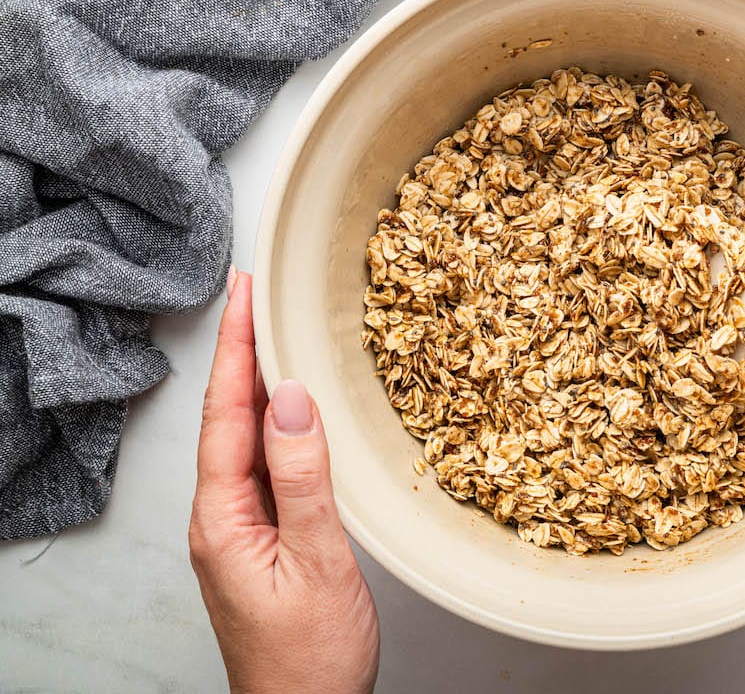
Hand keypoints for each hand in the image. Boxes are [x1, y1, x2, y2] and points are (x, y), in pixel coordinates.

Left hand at [189, 269, 378, 693]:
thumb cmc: (311, 657)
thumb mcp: (317, 562)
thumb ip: (302, 478)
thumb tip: (290, 399)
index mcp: (225, 519)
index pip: (226, 413)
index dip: (236, 347)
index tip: (244, 293)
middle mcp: (222, 519)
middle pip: (227, 418)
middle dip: (239, 351)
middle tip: (253, 294)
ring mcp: (239, 531)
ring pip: (244, 440)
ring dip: (255, 384)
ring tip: (269, 333)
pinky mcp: (261, 542)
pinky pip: (263, 467)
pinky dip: (274, 425)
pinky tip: (290, 411)